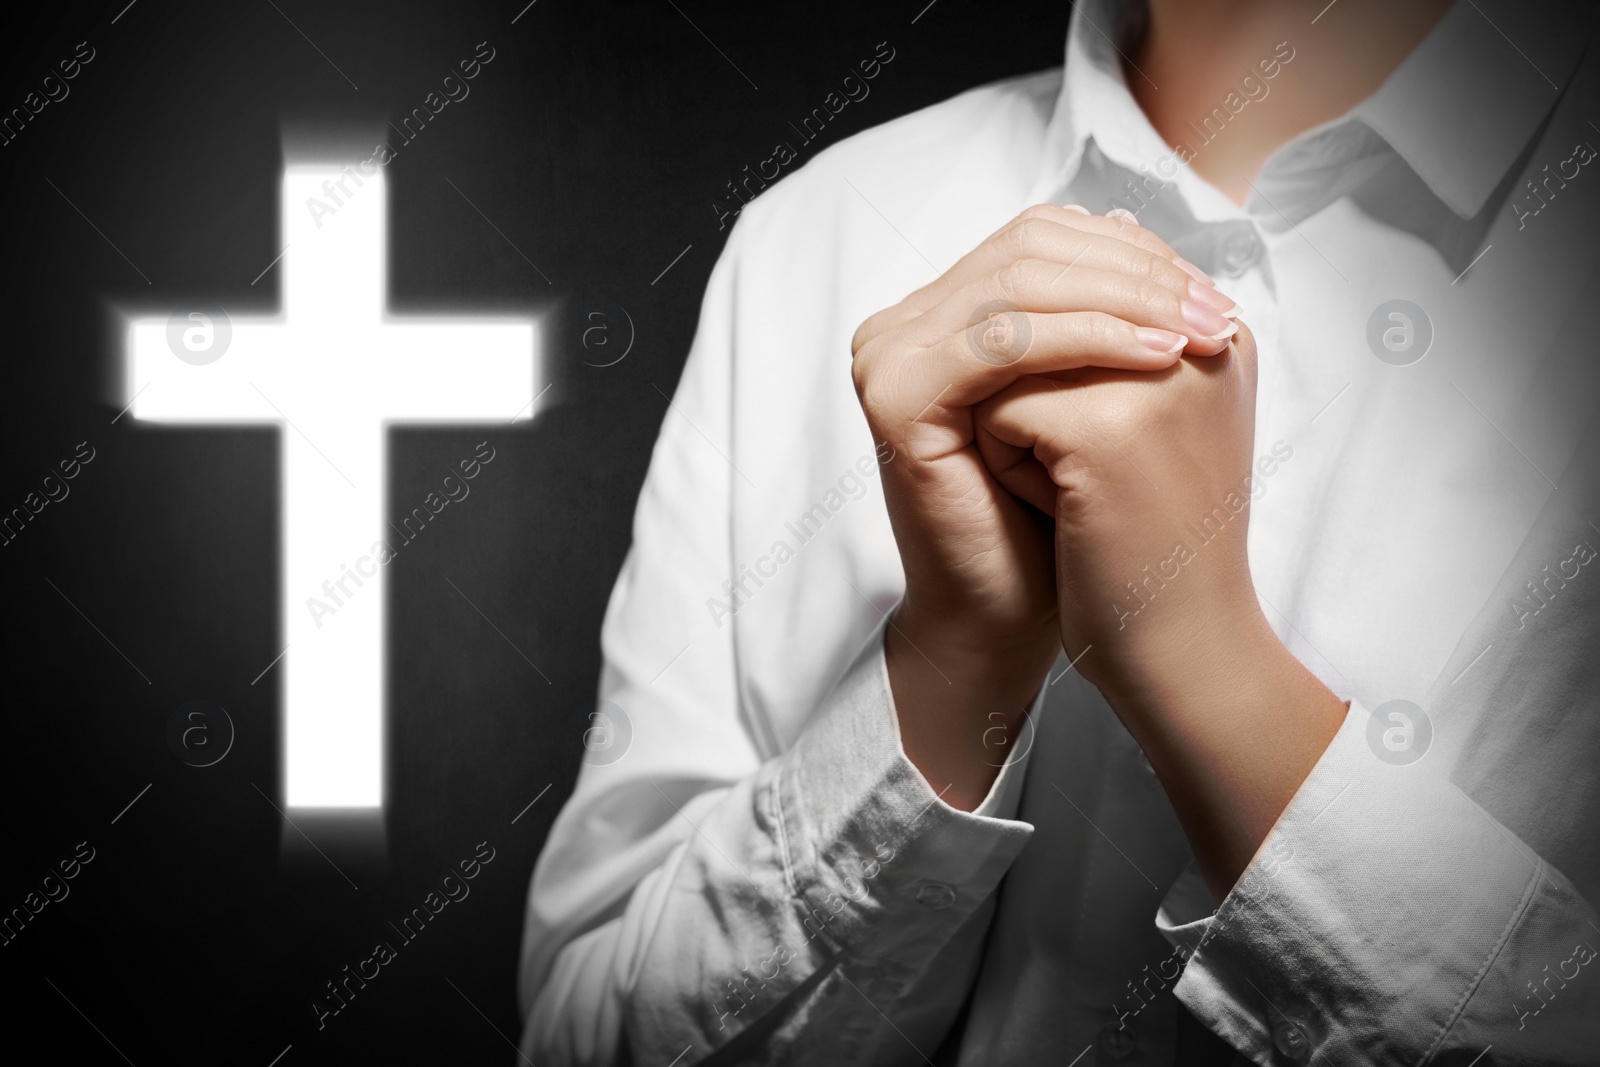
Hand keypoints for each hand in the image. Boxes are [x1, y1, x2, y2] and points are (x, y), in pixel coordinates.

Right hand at [850, 205, 1243, 808]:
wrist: (1007, 613)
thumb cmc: (1053, 516)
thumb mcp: (1083, 393)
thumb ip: (1088, 309)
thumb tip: (1128, 214)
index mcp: (938, 313)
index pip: (1039, 239)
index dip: (1133, 254)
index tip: (1216, 296)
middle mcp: (902, 325)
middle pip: (1028, 250)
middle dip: (1136, 274)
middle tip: (1216, 313)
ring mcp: (888, 356)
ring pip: (1020, 285)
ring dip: (1125, 301)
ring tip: (1199, 335)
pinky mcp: (895, 397)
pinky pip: (1004, 341)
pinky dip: (1087, 340)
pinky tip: (1155, 359)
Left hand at [975, 304, 1344, 895]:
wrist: (1175, 649)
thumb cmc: (1151, 542)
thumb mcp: (1147, 416)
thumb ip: (1123, 327)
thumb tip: (1101, 225)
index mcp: (1221, 329)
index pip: (1095, 276)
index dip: (1056, 352)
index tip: (1092, 435)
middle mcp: (1203, 337)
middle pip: (1047, 307)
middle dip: (1032, 383)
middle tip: (1082, 470)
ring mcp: (1158, 378)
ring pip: (1014, 356)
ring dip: (1017, 419)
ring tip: (1072, 484)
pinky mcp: (1106, 428)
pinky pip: (1000, 410)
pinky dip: (1009, 463)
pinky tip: (1064, 511)